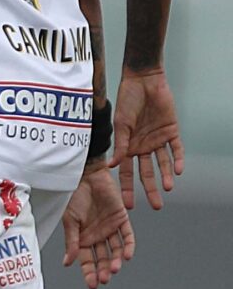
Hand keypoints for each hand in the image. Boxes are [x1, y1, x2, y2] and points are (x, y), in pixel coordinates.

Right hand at [61, 162, 133, 288]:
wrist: (85, 176)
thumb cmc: (72, 196)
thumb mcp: (69, 221)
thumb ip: (71, 241)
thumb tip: (67, 262)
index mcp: (81, 238)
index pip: (86, 260)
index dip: (89, 272)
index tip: (92, 285)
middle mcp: (97, 236)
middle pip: (102, 258)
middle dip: (103, 270)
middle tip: (104, 279)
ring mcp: (110, 229)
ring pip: (115, 250)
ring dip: (115, 260)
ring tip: (114, 269)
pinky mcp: (121, 219)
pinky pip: (127, 236)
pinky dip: (128, 246)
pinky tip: (126, 256)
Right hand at [112, 67, 180, 209]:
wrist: (143, 83)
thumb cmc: (127, 101)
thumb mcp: (121, 125)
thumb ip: (120, 146)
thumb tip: (112, 166)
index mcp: (128, 147)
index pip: (127, 172)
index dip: (127, 188)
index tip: (128, 205)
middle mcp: (143, 146)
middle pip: (147, 173)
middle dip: (150, 189)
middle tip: (155, 205)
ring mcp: (157, 140)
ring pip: (162, 164)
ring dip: (165, 176)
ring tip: (167, 189)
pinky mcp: (171, 132)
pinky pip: (175, 149)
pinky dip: (177, 160)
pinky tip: (177, 171)